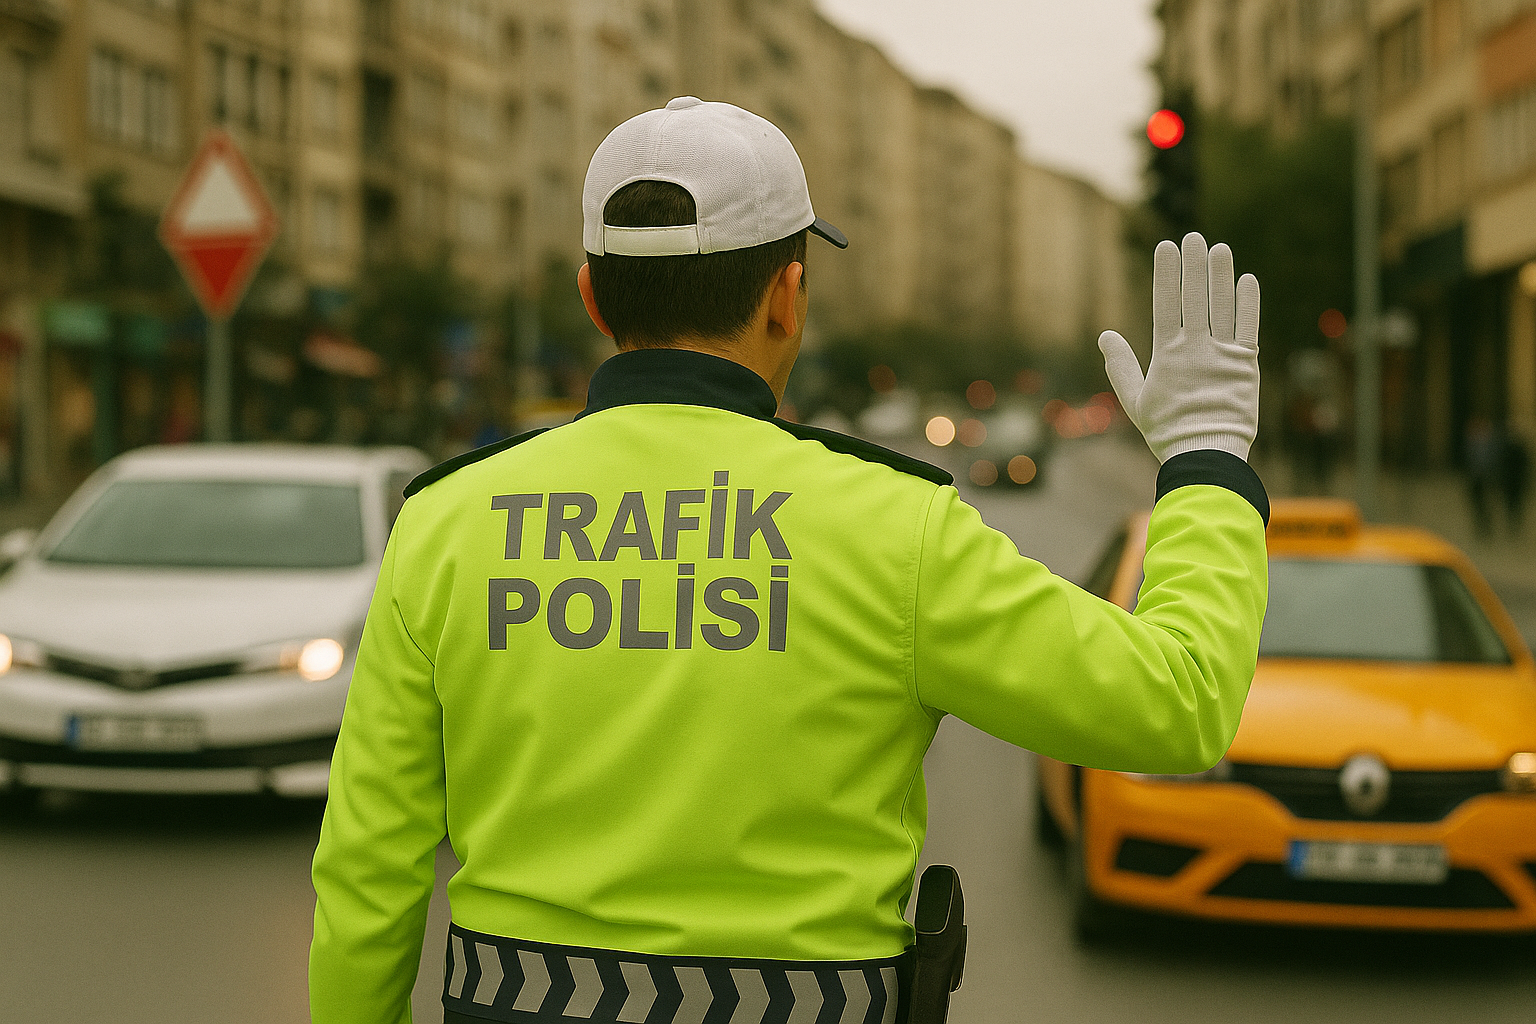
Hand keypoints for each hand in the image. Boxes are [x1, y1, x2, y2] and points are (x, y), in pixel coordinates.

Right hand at [1098, 232, 1259, 462]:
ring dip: (1221, 275)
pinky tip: (1246, 280)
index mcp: (1167, 355)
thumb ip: (1121, 366)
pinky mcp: (1246, 365)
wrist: (1206, 454)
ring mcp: (1223, 355)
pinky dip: (1248, 303)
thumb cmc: (1167, 430)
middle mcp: (1196, 348)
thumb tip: (1105, 335)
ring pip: (1222, 306)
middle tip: (1193, 236)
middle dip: (1193, 264)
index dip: (1166, 273)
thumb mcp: (1135, 400)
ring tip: (1220, 248)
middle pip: (1194, 297)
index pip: (1165, 303)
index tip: (1166, 247)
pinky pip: (1247, 327)